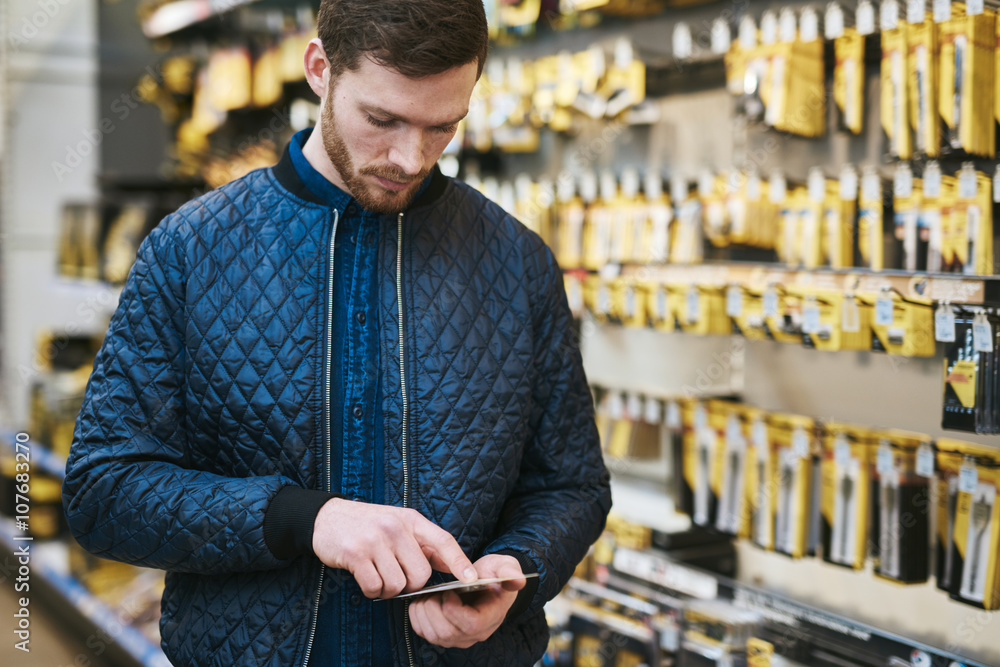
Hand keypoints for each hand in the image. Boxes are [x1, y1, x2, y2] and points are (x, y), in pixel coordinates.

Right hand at [312, 498, 476, 598]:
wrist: (325, 517)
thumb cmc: (368, 525)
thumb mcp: (398, 524)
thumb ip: (423, 544)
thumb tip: (455, 567)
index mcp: (411, 519)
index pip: (443, 541)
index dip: (459, 561)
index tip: (472, 578)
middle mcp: (395, 527)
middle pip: (421, 575)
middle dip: (410, 585)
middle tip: (395, 576)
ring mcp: (375, 540)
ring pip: (398, 585)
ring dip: (388, 589)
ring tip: (377, 574)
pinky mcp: (355, 554)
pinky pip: (374, 588)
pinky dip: (371, 590)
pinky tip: (364, 577)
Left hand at [408, 554, 525, 648]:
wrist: (485, 582)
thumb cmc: (494, 574)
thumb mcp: (503, 566)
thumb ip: (509, 571)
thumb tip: (519, 580)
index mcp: (490, 618)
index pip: (470, 625)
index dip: (454, 609)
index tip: (449, 590)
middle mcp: (474, 634)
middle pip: (447, 633)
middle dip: (434, 610)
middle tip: (435, 591)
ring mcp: (458, 638)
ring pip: (433, 635)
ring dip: (424, 612)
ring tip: (428, 594)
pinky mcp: (443, 636)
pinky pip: (424, 633)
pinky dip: (417, 617)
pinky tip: (422, 601)